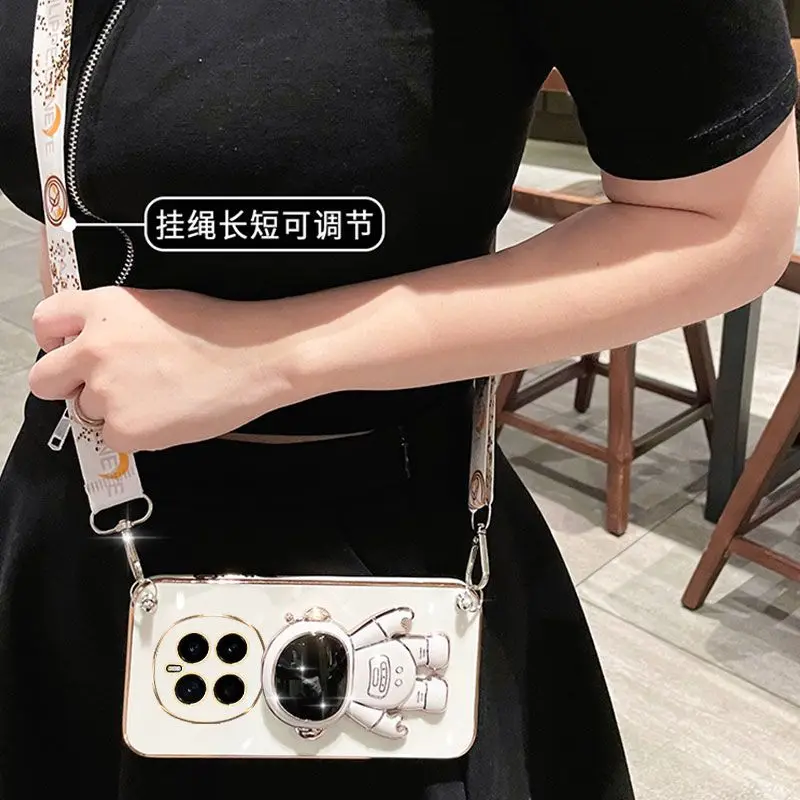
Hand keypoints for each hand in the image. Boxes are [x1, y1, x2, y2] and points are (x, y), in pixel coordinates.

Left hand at [28, 287, 299, 450]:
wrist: (254, 358)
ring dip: (112, 409)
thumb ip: (114, 324)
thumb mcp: (155, 306)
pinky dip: (136, 432)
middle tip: (105, 387)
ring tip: (158, 399)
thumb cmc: (217, 328)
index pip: (44, 323)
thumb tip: (95, 349)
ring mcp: (106, 391)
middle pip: (45, 379)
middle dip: (69, 385)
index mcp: (101, 308)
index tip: (72, 351)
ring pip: (86, 411)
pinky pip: (113, 438)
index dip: (56, 341)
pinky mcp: (124, 429)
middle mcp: (92, 348)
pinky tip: (167, 416)